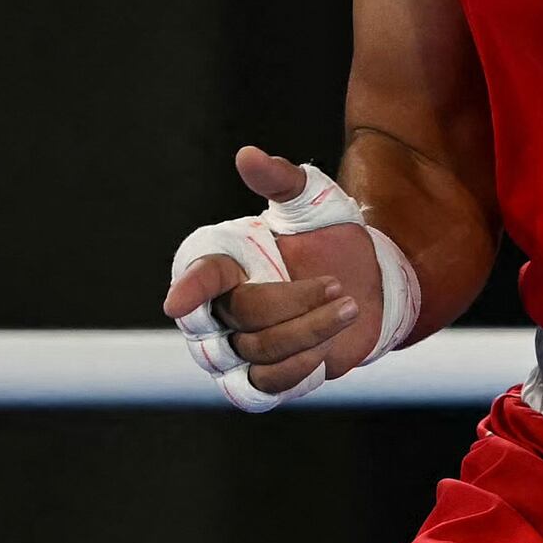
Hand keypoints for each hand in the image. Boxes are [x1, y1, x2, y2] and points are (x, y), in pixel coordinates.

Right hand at [159, 146, 391, 400]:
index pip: (198, 275)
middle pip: (241, 317)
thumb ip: (281, 179)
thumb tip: (248, 156)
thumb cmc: (327, 237)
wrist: (365, 284)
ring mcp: (235, 348)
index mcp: (220, 260)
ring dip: (311, 331)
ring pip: (259, 352)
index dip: (190, 289)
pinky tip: (329, 347)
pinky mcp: (260, 380)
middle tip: (339, 285)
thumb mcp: (312, 202)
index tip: (178, 303)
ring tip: (349, 307)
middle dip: (296, 303)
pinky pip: (266, 386)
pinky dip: (301, 368)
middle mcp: (217, 307)